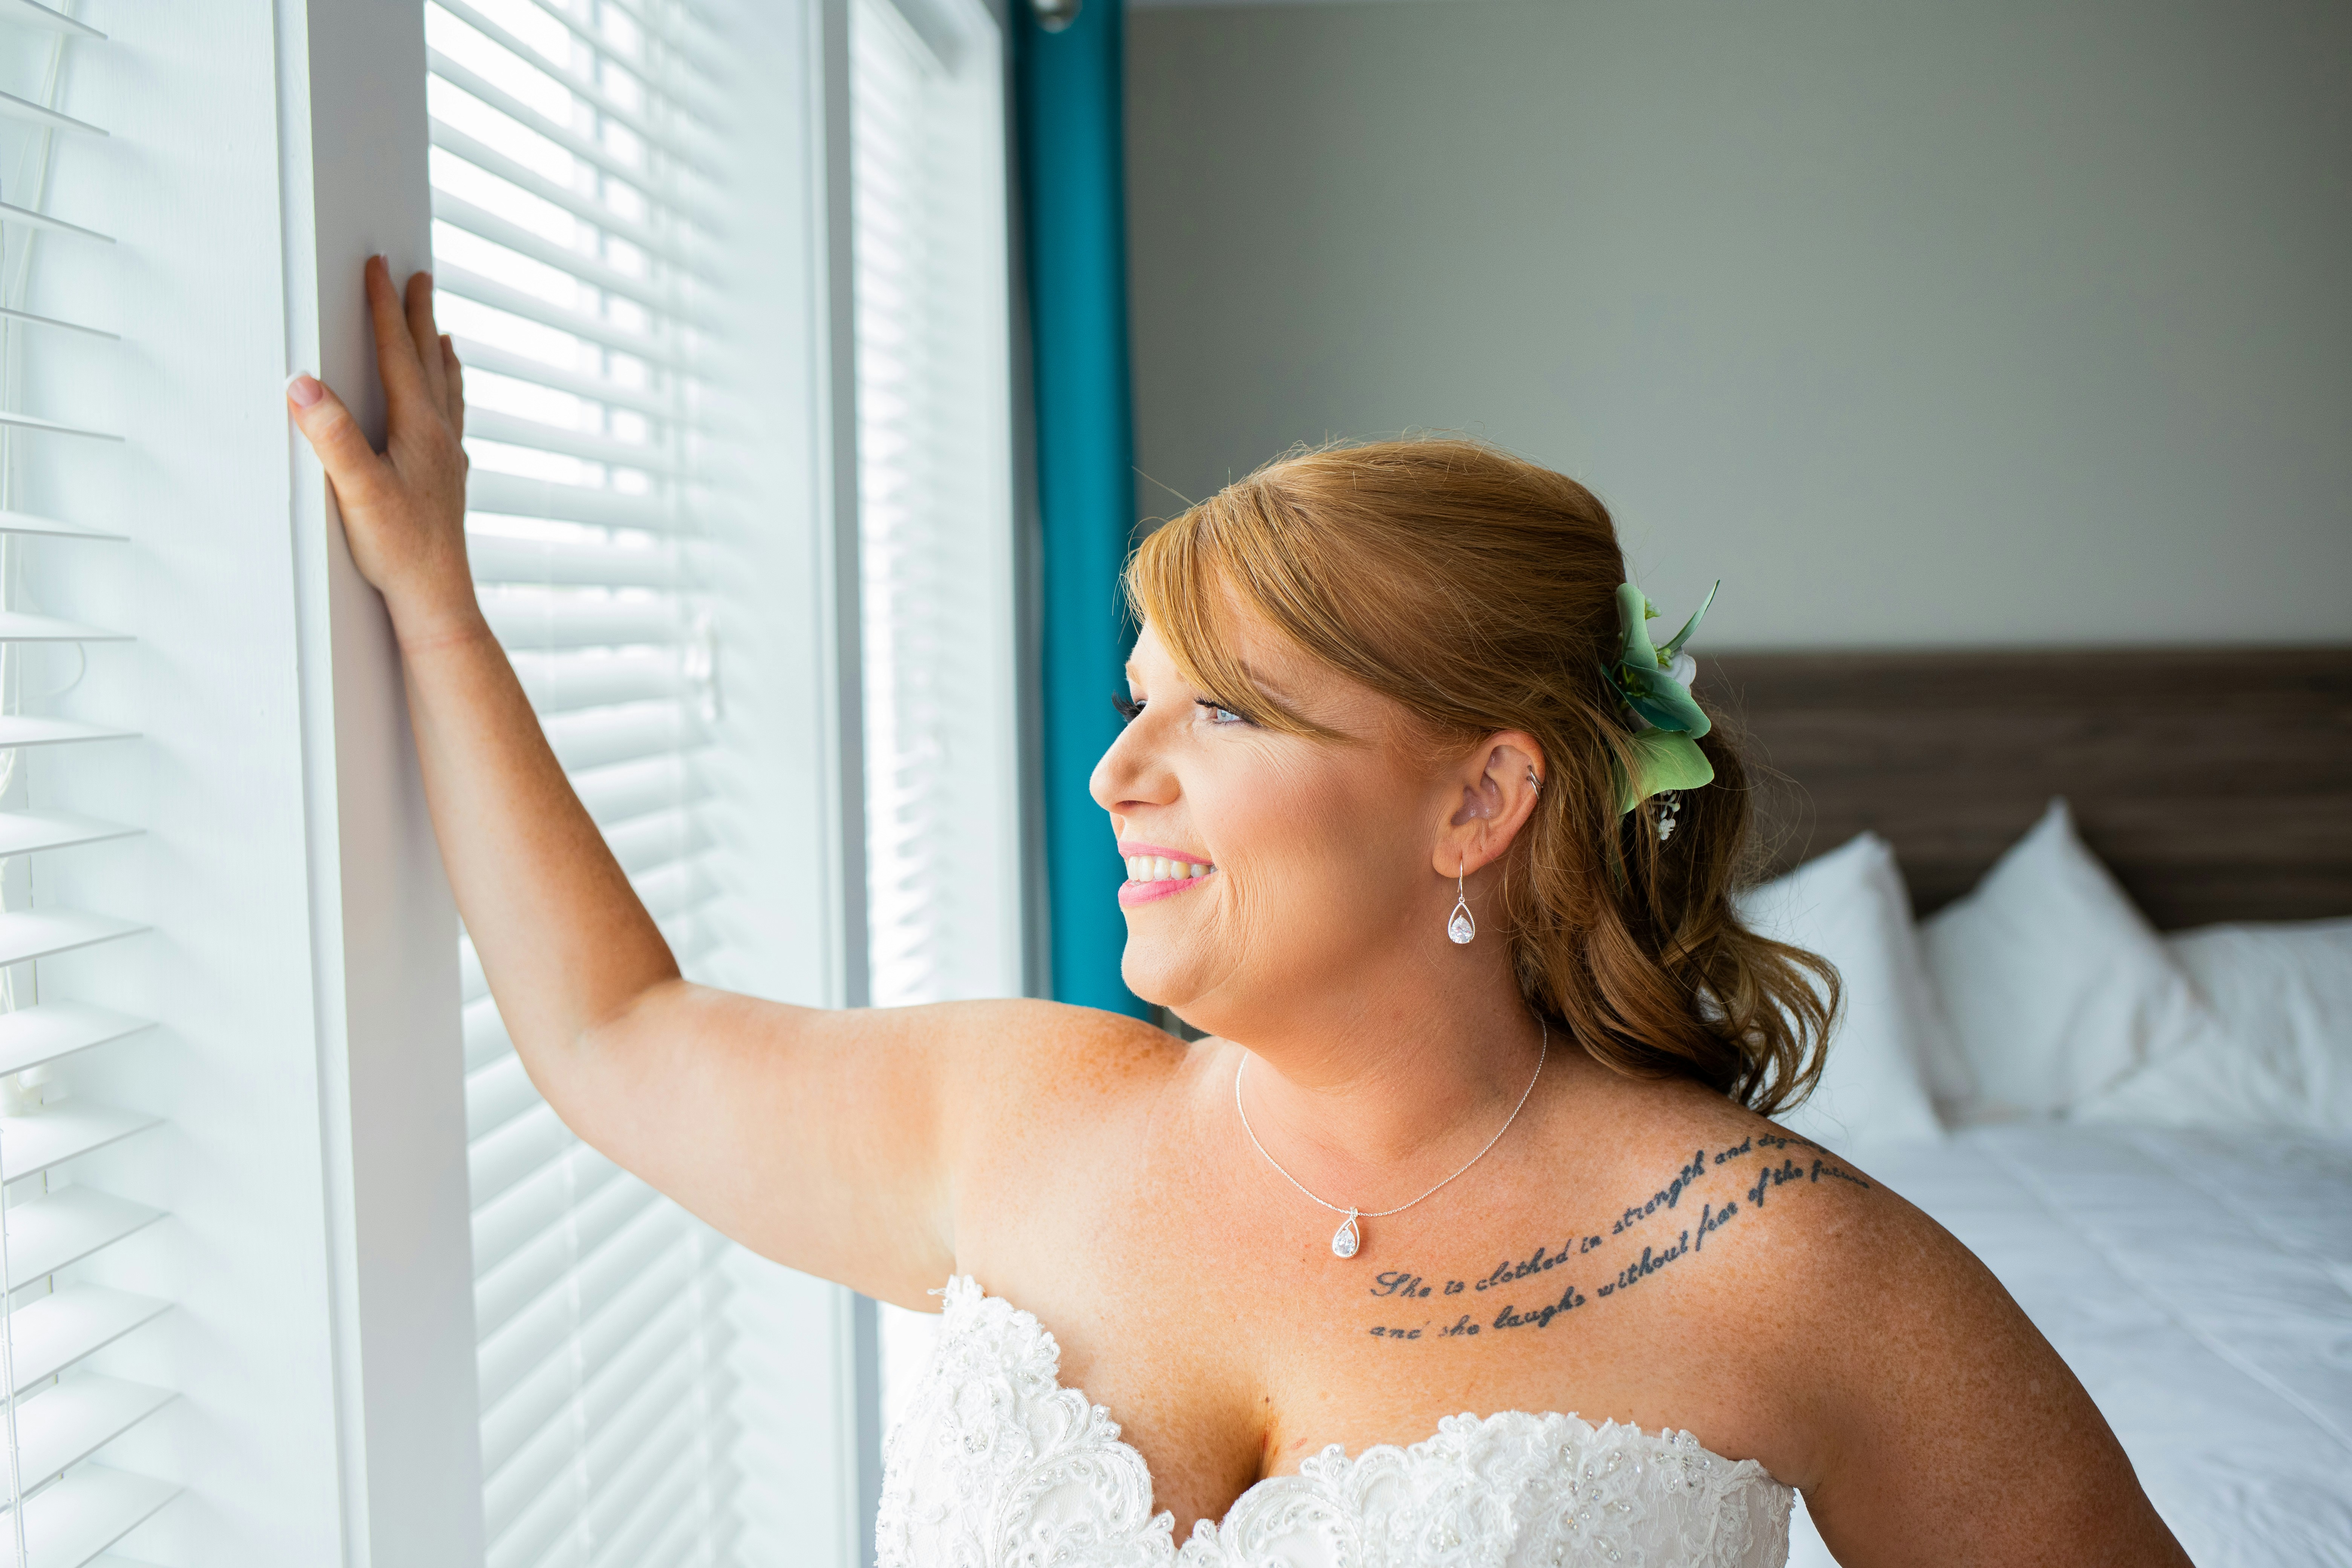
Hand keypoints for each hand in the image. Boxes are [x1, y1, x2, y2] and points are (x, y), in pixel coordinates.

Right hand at [287, 256, 479, 646]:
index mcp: (419, 427)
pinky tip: (447, 404)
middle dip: (419, 315)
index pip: (398, 352)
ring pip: (445, 388)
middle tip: (418, 275)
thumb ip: (331, 435)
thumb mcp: (357, 489)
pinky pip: (451, 419)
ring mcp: (448, 456)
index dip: (385, 307)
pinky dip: (448, 395)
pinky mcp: (447, 479)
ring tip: (440, 329)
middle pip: (429, 359)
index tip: (379, 266)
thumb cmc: (400, 548)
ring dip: (438, 352)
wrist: (439, 596)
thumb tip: (303, 384)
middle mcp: (440, 434)